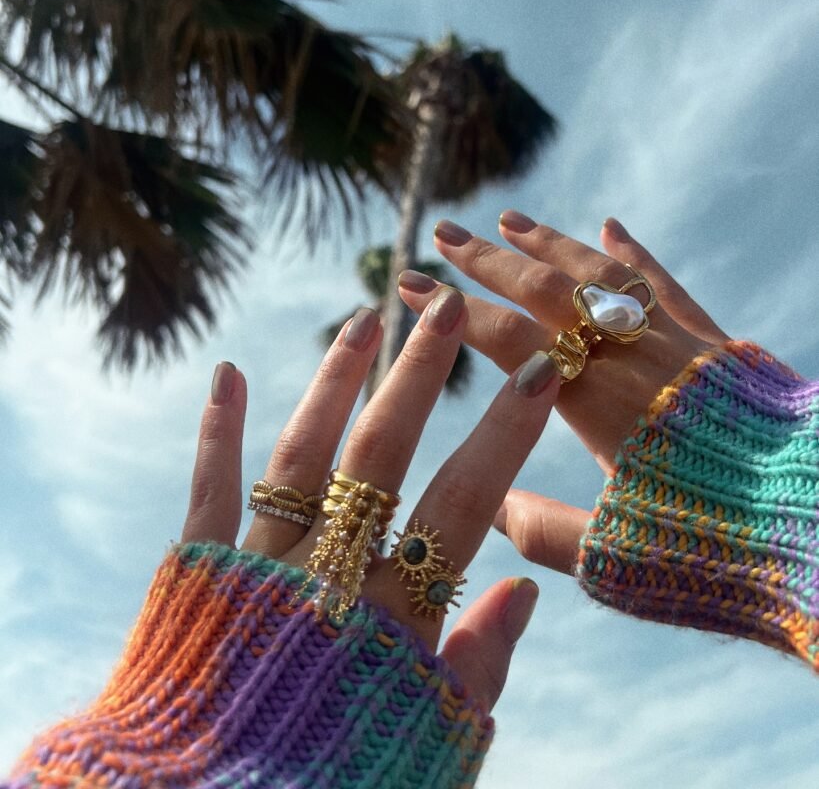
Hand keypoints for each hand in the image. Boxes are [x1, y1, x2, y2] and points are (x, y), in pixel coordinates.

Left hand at [180, 290, 558, 710]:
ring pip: (303, 452)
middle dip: (420, 377)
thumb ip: (480, 669)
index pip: (463, 505)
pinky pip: (210, 490)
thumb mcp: (429, 743)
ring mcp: (260, 566)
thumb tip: (526, 590)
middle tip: (446, 309)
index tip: (538, 371)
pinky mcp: (201, 572)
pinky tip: (227, 371)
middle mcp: (326, 575)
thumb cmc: (337, 781)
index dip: (504, 434)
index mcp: (392, 619)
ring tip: (364, 319)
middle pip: (381, 456)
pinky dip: (217, 431)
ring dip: (335, 379)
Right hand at [396, 213, 727, 573]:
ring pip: (600, 274)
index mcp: (592, 406)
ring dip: (551, 242)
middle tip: (445, 231)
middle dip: (488, 260)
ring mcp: (672, 341)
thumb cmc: (713, 546)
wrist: (812, 520)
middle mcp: (627, 358)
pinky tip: (611, 226)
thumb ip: (543, 531)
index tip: (408, 283)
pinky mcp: (713, 341)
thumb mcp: (615, 557)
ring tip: (511, 219)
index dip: (452, 310)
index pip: (506, 339)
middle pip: (546, 291)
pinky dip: (634, 252)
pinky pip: (664, 284)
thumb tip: (486, 507)